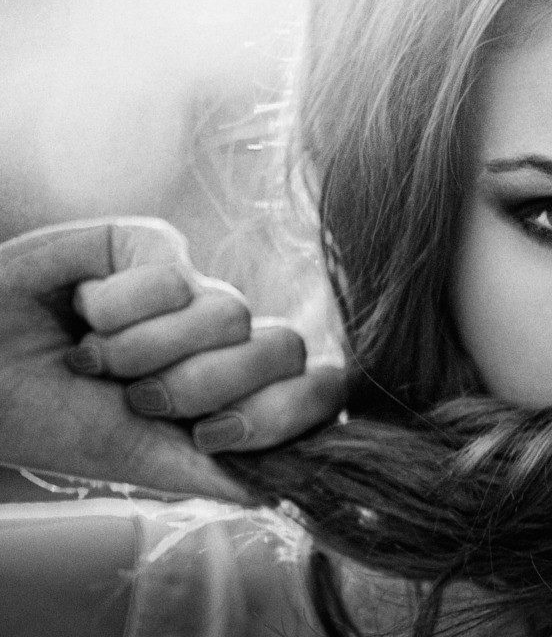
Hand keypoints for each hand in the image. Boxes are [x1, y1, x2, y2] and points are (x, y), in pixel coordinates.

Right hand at [0, 218, 339, 501]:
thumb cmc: (50, 416)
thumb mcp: (133, 456)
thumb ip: (209, 471)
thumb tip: (283, 487)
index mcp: (237, 391)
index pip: (320, 388)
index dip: (285, 412)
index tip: (213, 436)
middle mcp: (227, 340)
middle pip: (284, 348)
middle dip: (206, 386)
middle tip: (141, 398)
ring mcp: (197, 290)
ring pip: (232, 312)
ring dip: (146, 352)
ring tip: (96, 359)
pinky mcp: (156, 246)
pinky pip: (176, 274)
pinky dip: (116, 309)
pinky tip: (80, 313)